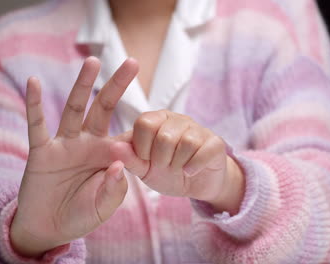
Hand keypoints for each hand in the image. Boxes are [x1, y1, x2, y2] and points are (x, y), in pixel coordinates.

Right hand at [10, 57, 138, 256]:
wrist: (50, 228)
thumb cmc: (82, 215)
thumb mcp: (104, 207)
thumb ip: (114, 189)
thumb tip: (119, 165)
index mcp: (108, 155)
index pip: (127, 133)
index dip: (141, 123)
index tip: (159, 108)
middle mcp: (88, 143)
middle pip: (104, 108)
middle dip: (117, 86)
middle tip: (133, 62)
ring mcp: (65, 144)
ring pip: (75, 108)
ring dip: (83, 84)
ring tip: (93, 61)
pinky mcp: (42, 152)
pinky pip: (38, 125)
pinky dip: (35, 105)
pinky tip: (34, 82)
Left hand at [113, 110, 244, 213]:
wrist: (196, 184)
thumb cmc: (167, 172)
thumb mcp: (144, 169)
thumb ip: (129, 158)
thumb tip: (113, 147)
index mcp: (157, 119)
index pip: (144, 123)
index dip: (142, 147)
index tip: (146, 159)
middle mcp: (178, 119)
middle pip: (164, 135)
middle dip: (161, 159)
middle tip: (165, 166)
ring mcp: (198, 129)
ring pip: (186, 142)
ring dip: (178, 164)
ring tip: (178, 168)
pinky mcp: (216, 142)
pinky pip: (203, 151)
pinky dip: (193, 166)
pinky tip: (190, 171)